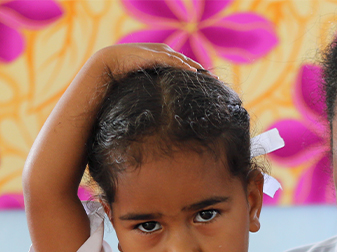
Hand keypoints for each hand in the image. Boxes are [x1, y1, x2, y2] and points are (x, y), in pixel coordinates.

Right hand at [90, 43, 208, 79]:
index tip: (209, 82)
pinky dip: (184, 67)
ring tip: (209, 78)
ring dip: (197, 69)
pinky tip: (194, 73)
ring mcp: (159, 52)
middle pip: (187, 62)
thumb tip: (162, 103)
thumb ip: (156, 86)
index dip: (197, 73)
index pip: (183, 65)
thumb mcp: (145, 81)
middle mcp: (163, 52)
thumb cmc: (124, 75)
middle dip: (202, 71)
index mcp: (162, 57)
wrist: (108, 64)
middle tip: (217, 80)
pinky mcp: (154, 55)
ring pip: (183, 61)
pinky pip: (173, 62)